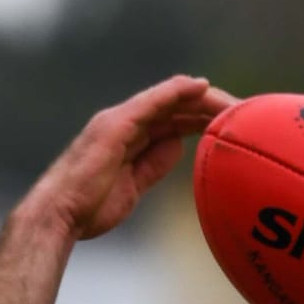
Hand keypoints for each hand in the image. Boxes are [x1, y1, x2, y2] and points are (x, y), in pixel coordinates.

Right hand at [26, 76, 235, 243]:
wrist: (58, 215)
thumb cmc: (89, 209)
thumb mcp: (132, 188)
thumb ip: (153, 165)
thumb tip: (179, 147)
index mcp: (129, 138)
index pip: (174, 121)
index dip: (202, 120)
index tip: (232, 126)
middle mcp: (125, 123)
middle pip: (177, 107)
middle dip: (210, 107)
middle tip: (244, 112)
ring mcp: (120, 121)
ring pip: (169, 101)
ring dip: (203, 99)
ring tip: (233, 102)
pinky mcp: (115, 125)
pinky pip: (152, 102)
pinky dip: (177, 92)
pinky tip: (201, 88)